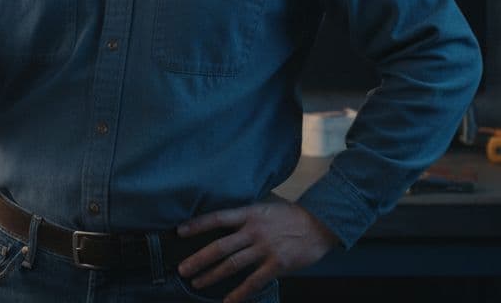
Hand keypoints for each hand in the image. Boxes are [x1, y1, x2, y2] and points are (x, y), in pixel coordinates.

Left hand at [175, 201, 337, 302]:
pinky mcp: (278, 265)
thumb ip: (246, 215)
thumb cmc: (291, 215)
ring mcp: (265, 249)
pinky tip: (228, 301)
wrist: (320, 224)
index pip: (217, 218)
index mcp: (249, 214)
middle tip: (182, 269)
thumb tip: (223, 220)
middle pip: (220, 246)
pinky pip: (254, 281)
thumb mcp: (265, 206)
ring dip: (212, 275)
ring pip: (233, 265)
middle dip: (198, 259)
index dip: (197, 225)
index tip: (179, 231)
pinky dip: (240, 293)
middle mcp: (254, 231)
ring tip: (197, 283)